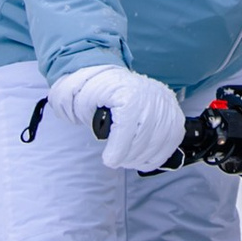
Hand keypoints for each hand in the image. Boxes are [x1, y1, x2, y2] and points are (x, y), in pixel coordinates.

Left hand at [54, 63, 186, 170]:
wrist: (109, 79)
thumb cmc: (92, 91)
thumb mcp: (73, 94)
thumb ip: (67, 103)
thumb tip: (73, 116)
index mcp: (126, 88)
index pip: (129, 121)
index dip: (120, 146)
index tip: (109, 160)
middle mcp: (150, 94)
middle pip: (146, 134)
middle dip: (130, 155)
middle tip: (116, 161)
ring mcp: (164, 102)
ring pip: (161, 139)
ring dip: (144, 156)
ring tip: (128, 160)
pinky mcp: (173, 111)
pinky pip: (173, 138)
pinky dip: (160, 153)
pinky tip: (144, 159)